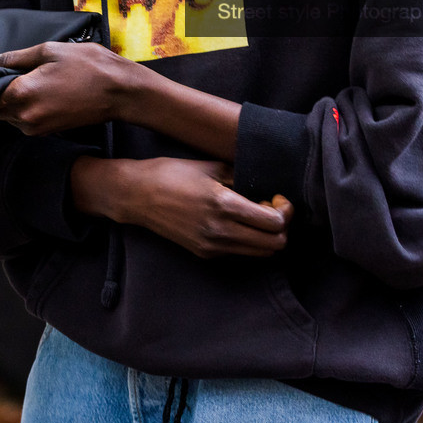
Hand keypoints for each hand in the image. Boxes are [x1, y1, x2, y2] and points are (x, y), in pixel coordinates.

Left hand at [0, 42, 140, 135]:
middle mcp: (24, 116)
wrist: (120, 92)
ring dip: (8, 101)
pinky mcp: (46, 132)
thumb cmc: (89, 66)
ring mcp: (35, 127)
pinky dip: (22, 107)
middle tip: (2, 75)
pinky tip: (37, 91)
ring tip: (27, 80)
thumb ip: (11, 59)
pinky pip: (22, 120)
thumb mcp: (49, 51)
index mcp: (20, 93)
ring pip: (6, 115)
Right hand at [73, 157, 293, 258]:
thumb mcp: (212, 167)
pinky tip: (239, 223)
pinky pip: (240, 253)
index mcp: (224, 205)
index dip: (285, 211)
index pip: (274, 223)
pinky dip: (249, 242)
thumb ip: (242, 178)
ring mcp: (212, 246)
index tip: (277, 197)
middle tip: (271, 209)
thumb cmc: (173, 174)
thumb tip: (267, 188)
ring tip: (255, 217)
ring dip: (266, 237)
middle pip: (274, 245)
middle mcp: (220, 231)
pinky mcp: (204, 253)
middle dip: (281, 227)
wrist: (138, 196)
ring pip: (260, 254)